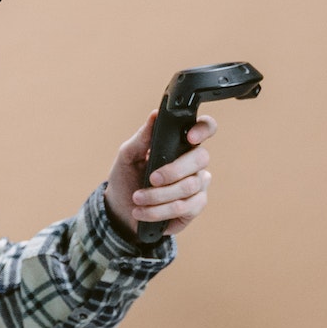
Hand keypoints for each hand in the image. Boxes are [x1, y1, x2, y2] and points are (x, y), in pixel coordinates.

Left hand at [104, 111, 215, 238]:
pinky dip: (159, 211)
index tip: (190, 137)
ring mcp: (197, 185)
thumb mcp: (128, 156)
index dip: (204, 129)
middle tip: (151, 178)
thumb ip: (142, 137)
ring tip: (137, 198)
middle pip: (201, 158)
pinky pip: (185, 207)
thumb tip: (155, 115)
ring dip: (158, 195)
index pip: (205, 128)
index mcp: (181, 144)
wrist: (121, 210)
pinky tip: (143, 212)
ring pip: (190, 186)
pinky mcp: (194, 207)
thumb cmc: (128, 178)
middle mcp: (193, 163)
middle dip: (174, 170)